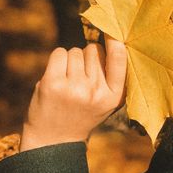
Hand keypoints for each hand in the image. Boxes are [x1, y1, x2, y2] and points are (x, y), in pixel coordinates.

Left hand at [19, 35, 126, 151]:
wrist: (54, 140)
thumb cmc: (83, 114)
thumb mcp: (107, 102)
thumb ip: (112, 76)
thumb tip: (113, 38)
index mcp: (114, 96)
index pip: (119, 58)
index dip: (115, 41)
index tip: (113, 31)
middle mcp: (95, 91)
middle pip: (94, 50)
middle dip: (87, 57)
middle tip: (81, 79)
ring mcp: (74, 87)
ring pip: (76, 51)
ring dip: (71, 61)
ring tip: (68, 82)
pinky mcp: (53, 83)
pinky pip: (59, 53)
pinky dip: (58, 59)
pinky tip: (57, 77)